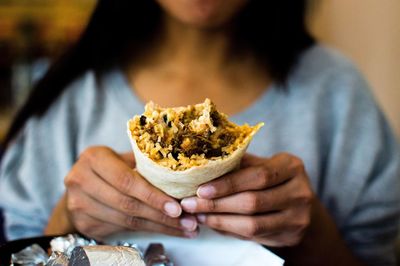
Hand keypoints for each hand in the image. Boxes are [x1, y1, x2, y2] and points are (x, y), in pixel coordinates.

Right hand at [46, 146, 197, 239]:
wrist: (80, 185)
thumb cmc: (110, 168)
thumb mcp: (123, 158)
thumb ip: (144, 164)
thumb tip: (181, 177)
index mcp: (94, 158)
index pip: (127, 181)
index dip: (153, 196)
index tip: (177, 207)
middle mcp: (81, 180)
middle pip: (127, 203)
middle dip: (161, 215)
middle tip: (187, 221)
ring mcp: (79, 204)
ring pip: (126, 220)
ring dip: (159, 226)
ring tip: (184, 228)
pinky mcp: (83, 223)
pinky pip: (121, 229)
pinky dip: (147, 231)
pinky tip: (166, 230)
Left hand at [180, 153, 312, 246]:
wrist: (298, 202)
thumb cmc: (271, 178)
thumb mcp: (261, 164)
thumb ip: (238, 164)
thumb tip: (202, 167)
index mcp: (291, 166)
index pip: (257, 176)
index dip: (228, 184)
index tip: (201, 188)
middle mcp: (300, 192)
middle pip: (253, 201)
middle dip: (217, 204)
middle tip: (190, 204)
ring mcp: (298, 217)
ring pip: (252, 224)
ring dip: (219, 220)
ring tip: (198, 214)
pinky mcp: (291, 236)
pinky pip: (254, 236)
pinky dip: (229, 230)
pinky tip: (213, 223)